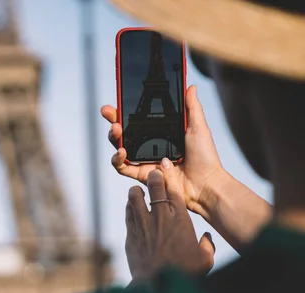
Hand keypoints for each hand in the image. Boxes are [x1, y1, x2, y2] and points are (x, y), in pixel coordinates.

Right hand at [102, 85, 226, 216]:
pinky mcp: (141, 175)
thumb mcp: (198, 127)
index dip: (126, 110)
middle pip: (124, 131)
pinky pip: (122, 168)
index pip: (138, 119)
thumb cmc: (205, 157)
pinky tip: (121, 151)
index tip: (118, 99)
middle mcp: (149, 146)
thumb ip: (192, 108)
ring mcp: (144, 160)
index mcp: (160, 134)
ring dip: (114, 137)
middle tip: (108, 112)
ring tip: (116, 129)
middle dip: (113, 120)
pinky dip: (117, 159)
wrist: (206, 183)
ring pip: (120, 147)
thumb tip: (190, 86)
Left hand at [126, 158, 214, 279]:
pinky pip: (128, 214)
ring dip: (136, 192)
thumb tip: (207, 238)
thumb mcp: (204, 260)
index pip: (175, 191)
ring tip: (137, 190)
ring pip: (136, 199)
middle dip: (153, 178)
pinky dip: (129, 207)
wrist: (158, 286)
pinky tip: (131, 205)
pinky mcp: (131, 235)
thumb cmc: (184, 273)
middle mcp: (161, 218)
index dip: (170, 177)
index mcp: (181, 220)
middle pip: (154, 189)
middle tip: (152, 173)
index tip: (166, 167)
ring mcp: (144, 225)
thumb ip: (207, 245)